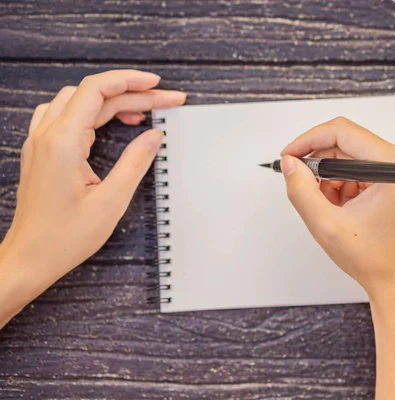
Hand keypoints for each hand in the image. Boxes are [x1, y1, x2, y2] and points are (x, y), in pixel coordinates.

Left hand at [0, 69, 185, 326]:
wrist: (29, 258)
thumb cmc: (64, 237)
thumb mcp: (111, 202)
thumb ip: (135, 162)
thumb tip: (155, 135)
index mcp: (63, 142)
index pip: (97, 90)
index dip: (130, 81)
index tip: (157, 85)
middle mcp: (47, 135)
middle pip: (92, 95)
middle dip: (132, 94)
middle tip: (165, 102)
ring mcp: (40, 142)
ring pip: (78, 102)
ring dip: (112, 101)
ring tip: (142, 112)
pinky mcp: (42, 151)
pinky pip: (66, 115)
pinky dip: (93, 111)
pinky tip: (110, 122)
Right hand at [282, 117, 394, 398]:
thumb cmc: (374, 257)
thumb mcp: (326, 225)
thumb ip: (302, 190)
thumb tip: (290, 163)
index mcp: (393, 164)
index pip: (341, 132)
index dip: (309, 140)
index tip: (290, 155)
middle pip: (343, 143)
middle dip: (318, 165)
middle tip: (302, 187)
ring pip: (345, 156)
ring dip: (327, 178)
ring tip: (327, 207)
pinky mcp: (389, 176)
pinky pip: (353, 168)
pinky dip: (338, 185)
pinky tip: (338, 208)